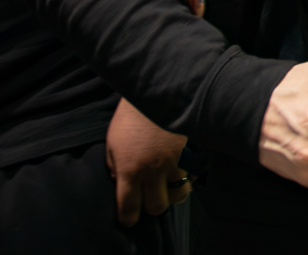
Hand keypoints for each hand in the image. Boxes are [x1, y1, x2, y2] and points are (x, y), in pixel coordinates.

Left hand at [106, 98, 189, 226]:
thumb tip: (119, 180)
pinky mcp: (192, 152)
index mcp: (129, 170)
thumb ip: (114, 165)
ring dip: (173, 193)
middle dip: (151, 206)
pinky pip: (194, 174)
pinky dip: (189, 176)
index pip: (128, 207)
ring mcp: (175, 162)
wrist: (160, 89)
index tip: (128, 218)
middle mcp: (153, 171)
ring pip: (179, 194)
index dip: (128, 218)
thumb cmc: (131, 115)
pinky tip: (183, 169)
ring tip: (168, 185)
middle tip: (149, 198)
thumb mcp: (113, 141)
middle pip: (156, 206)